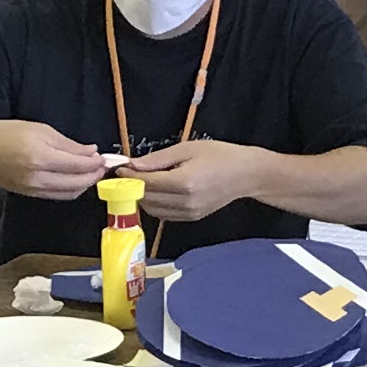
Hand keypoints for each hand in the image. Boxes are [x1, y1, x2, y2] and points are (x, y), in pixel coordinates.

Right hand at [0, 120, 113, 200]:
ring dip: (85, 184)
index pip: (78, 165)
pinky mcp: (31, 194)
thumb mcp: (39, 129)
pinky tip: (76, 179)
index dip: (96, 163)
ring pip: (70, 193)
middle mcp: (38, 176)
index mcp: (40, 156)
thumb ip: (67, 144)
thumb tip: (90, 152)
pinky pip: (58, 196)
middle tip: (103, 165)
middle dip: (94, 175)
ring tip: (91, 172)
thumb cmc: (2, 135)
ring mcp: (34, 189)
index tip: (105, 157)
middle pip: (78, 183)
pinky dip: (71, 189)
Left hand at [118, 138, 270, 223]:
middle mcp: (185, 202)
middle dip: (134, 187)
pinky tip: (158, 191)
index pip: (146, 183)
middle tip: (129, 174)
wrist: (246, 174)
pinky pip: (165, 214)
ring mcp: (189, 213)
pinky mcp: (192, 218)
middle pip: (147, 199)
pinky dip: (156, 204)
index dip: (130, 176)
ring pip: (153, 210)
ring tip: (144, 182)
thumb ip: (158, 159)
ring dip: (144, 197)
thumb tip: (133, 164)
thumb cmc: (220, 156)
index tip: (121, 168)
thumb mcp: (188, 148)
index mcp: (184, 182)